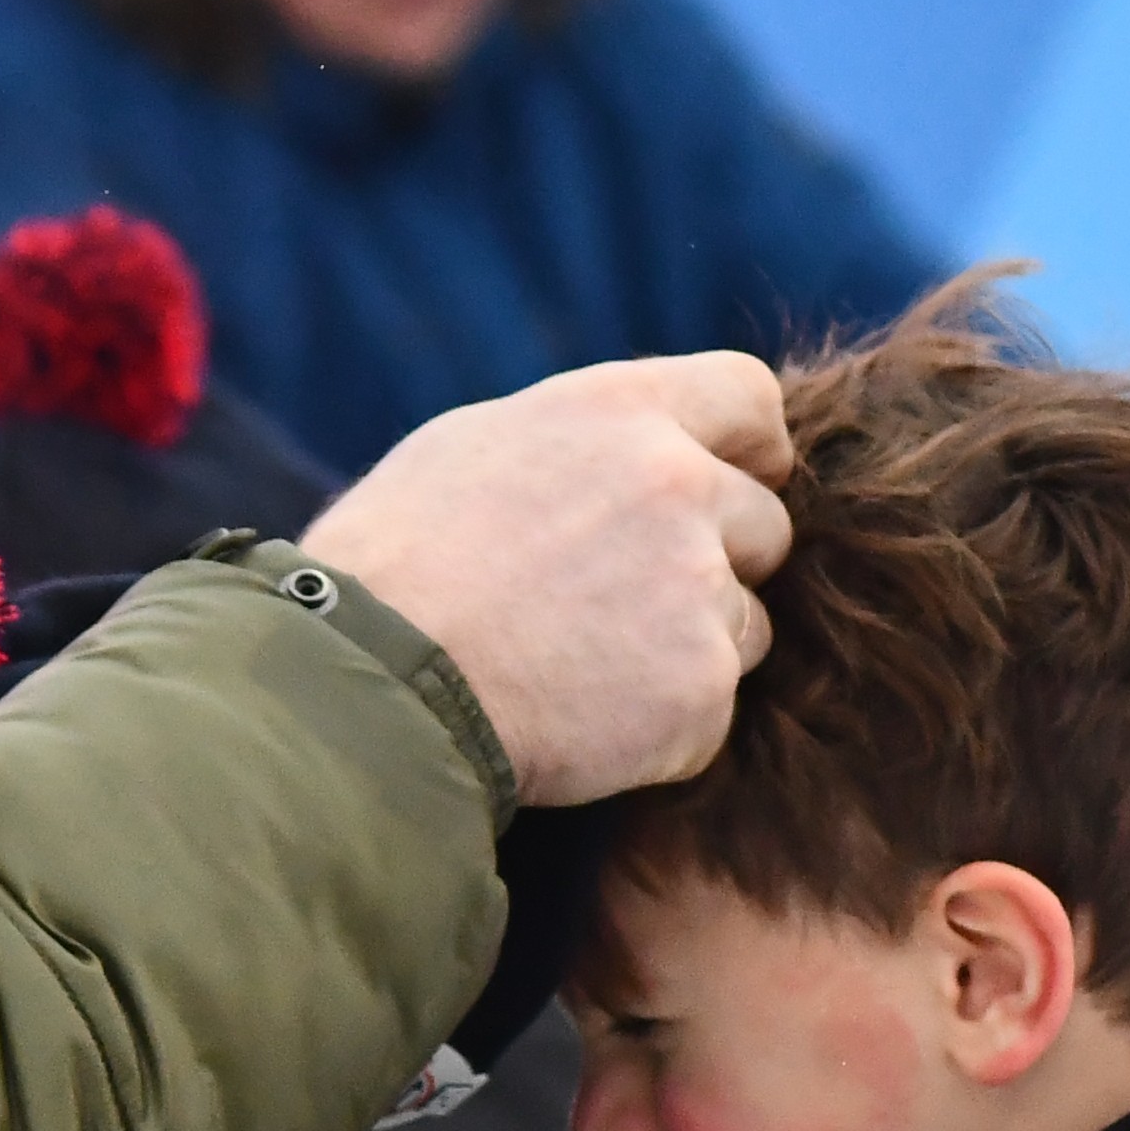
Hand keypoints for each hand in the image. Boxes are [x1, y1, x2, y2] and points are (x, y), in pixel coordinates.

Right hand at [301, 352, 791, 805]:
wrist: (366, 685)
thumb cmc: (390, 568)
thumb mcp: (473, 450)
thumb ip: (579, 444)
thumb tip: (627, 456)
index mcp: (620, 413)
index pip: (751, 399)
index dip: (749, 450)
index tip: (732, 484)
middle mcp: (677, 487)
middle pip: (764, 525)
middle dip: (714, 565)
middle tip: (617, 609)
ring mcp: (698, 590)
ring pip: (744, 627)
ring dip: (685, 652)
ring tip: (575, 673)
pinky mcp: (699, 689)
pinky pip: (708, 713)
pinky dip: (657, 731)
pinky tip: (574, 725)